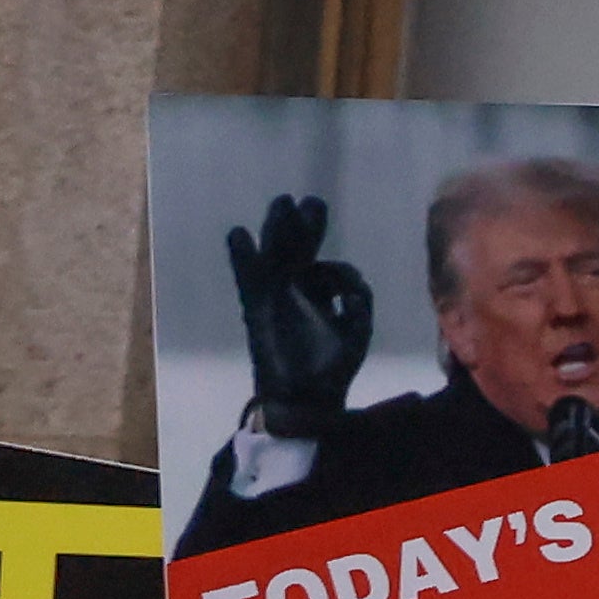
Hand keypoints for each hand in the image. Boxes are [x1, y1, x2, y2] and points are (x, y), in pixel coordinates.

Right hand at [224, 198, 368, 438]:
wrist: (306, 397)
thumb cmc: (332, 367)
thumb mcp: (357, 332)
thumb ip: (359, 302)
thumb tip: (353, 281)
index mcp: (321, 297)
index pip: (327, 269)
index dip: (338, 272)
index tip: (349, 289)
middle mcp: (296, 290)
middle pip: (299, 251)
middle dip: (303, 226)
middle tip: (310, 201)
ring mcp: (274, 295)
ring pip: (276, 255)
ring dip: (278, 230)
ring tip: (282, 204)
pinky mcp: (256, 306)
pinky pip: (247, 277)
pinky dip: (242, 257)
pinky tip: (239, 235)